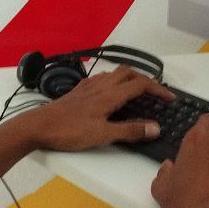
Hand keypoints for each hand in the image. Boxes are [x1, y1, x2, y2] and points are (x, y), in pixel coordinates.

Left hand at [12, 66, 174, 151]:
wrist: (38, 126)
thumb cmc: (68, 131)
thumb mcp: (102, 135)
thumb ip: (130, 131)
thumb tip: (155, 128)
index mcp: (109, 95)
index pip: (140, 84)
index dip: (158, 89)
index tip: (170, 98)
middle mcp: (100, 86)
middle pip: (128, 72)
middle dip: (145, 79)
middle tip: (155, 92)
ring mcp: (88, 86)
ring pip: (114, 73)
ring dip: (129, 78)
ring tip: (136, 90)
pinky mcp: (77, 91)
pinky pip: (101, 79)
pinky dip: (113, 81)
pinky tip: (109, 92)